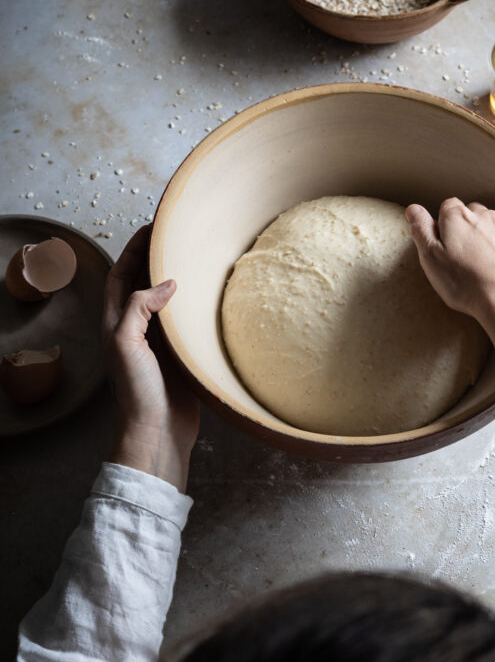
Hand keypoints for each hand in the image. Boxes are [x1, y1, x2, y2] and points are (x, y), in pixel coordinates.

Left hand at [102, 225, 199, 491]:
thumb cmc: (137, 391)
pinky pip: (185, 324)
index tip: (152, 228)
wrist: (158, 432)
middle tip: (176, 238)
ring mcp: (159, 343)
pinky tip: (210, 299)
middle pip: (143, 284)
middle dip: (155, 260)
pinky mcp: (180, 357)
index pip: (120, 275)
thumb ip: (139, 308)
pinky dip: (194, 307)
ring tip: (195, 260)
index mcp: (116, 323)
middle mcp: (136, 330)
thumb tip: (166, 282)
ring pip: (166, 303)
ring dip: (177, 281)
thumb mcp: (127, 343)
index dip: (133, 249)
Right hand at [405, 198, 494, 358]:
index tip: (439, 244)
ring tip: (477, 269)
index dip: (441, 224)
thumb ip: (421, 229)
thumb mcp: (430, 256)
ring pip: (493, 231)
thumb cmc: (463, 281)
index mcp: (459, 217)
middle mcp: (487, 218)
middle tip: (457, 257)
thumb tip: (413, 208)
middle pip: (472, 215)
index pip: (447, 206)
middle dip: (465, 229)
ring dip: (485, 243)